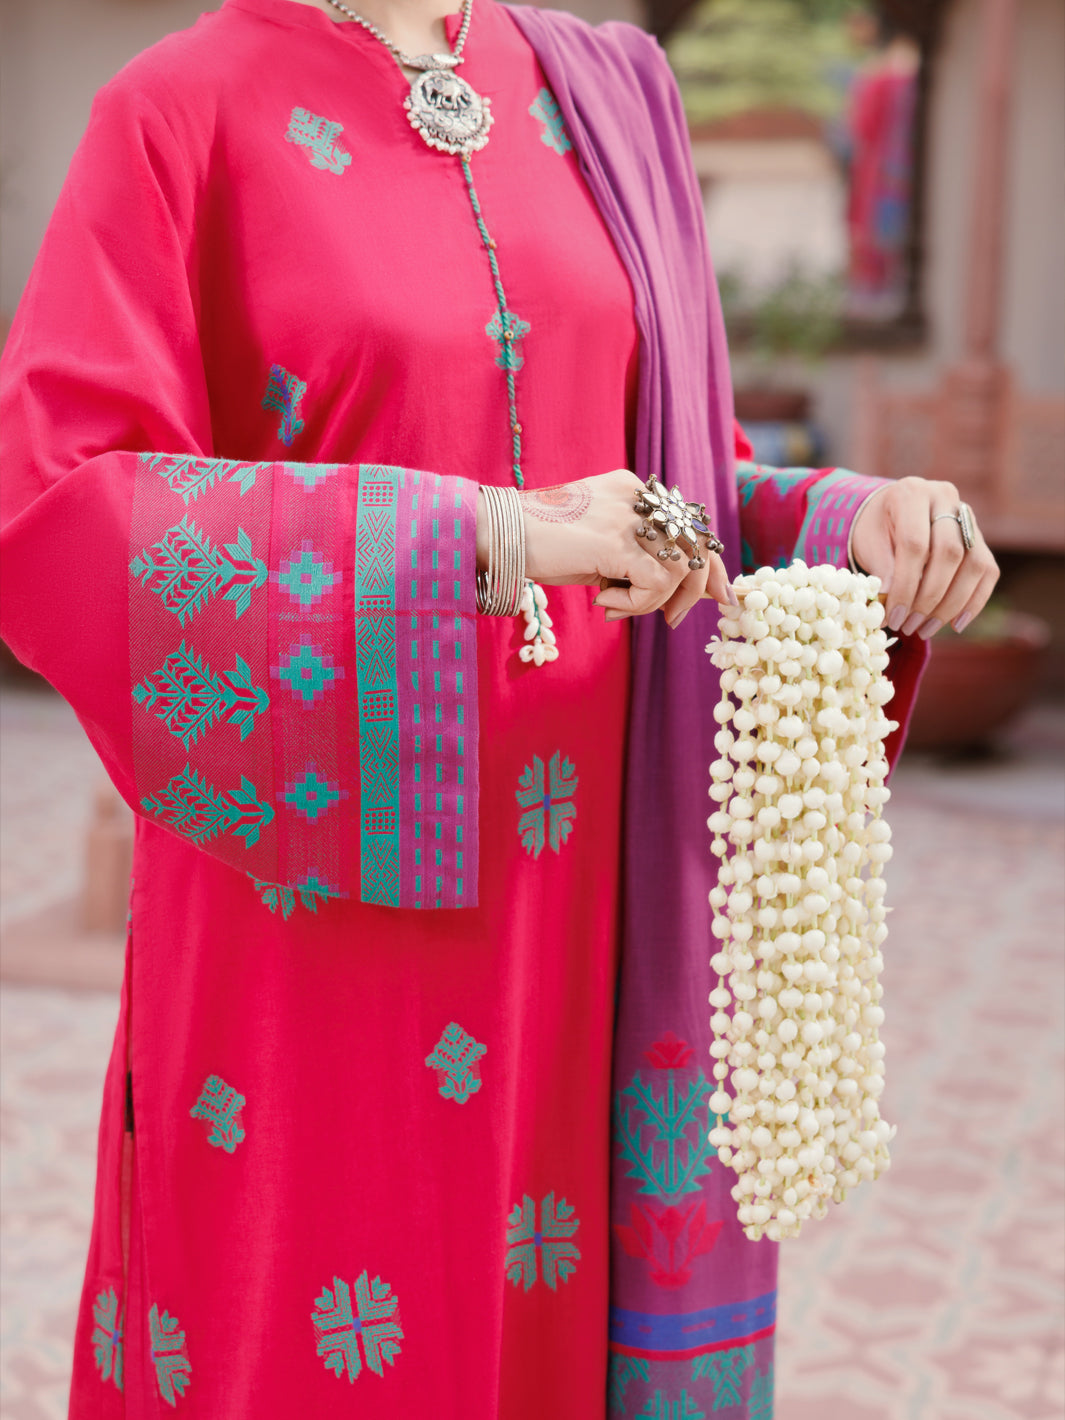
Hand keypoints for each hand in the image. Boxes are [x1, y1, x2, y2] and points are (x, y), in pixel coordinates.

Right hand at [511, 470, 732, 627]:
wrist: (500, 533)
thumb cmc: (539, 543)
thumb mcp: (596, 545)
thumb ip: (630, 556)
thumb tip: (665, 591)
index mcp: (634, 491)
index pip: (692, 525)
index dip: (712, 564)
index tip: (721, 596)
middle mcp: (638, 497)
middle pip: (697, 546)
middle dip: (695, 591)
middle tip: (672, 620)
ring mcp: (628, 517)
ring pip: (680, 568)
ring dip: (653, 602)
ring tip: (616, 607)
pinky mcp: (615, 542)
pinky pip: (655, 582)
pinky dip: (637, 603)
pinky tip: (605, 604)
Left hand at [849, 477, 999, 637]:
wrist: (891, 512)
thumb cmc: (875, 529)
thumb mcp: (868, 543)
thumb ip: (880, 568)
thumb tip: (891, 602)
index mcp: (912, 494)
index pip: (915, 545)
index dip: (905, 586)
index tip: (893, 616)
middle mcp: (946, 498)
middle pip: (949, 553)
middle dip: (929, 598)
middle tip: (909, 626)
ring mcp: (968, 517)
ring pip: (974, 564)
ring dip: (951, 604)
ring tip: (926, 629)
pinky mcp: (980, 538)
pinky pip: (988, 571)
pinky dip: (974, 601)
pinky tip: (956, 624)